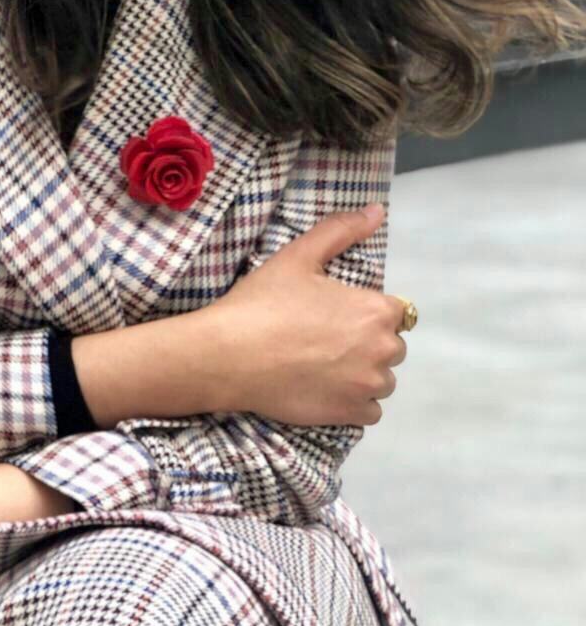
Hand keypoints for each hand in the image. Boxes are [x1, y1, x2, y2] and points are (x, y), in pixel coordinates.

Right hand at [209, 203, 408, 427]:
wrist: (229, 356)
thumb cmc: (264, 302)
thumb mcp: (299, 256)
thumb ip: (341, 230)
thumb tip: (378, 211)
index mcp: (375, 310)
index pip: (396, 312)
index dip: (366, 310)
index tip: (335, 313)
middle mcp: (382, 351)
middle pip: (391, 347)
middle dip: (366, 342)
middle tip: (324, 337)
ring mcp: (368, 387)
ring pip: (381, 379)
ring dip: (362, 373)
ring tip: (322, 364)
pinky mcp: (352, 415)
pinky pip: (370, 410)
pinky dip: (353, 401)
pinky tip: (324, 387)